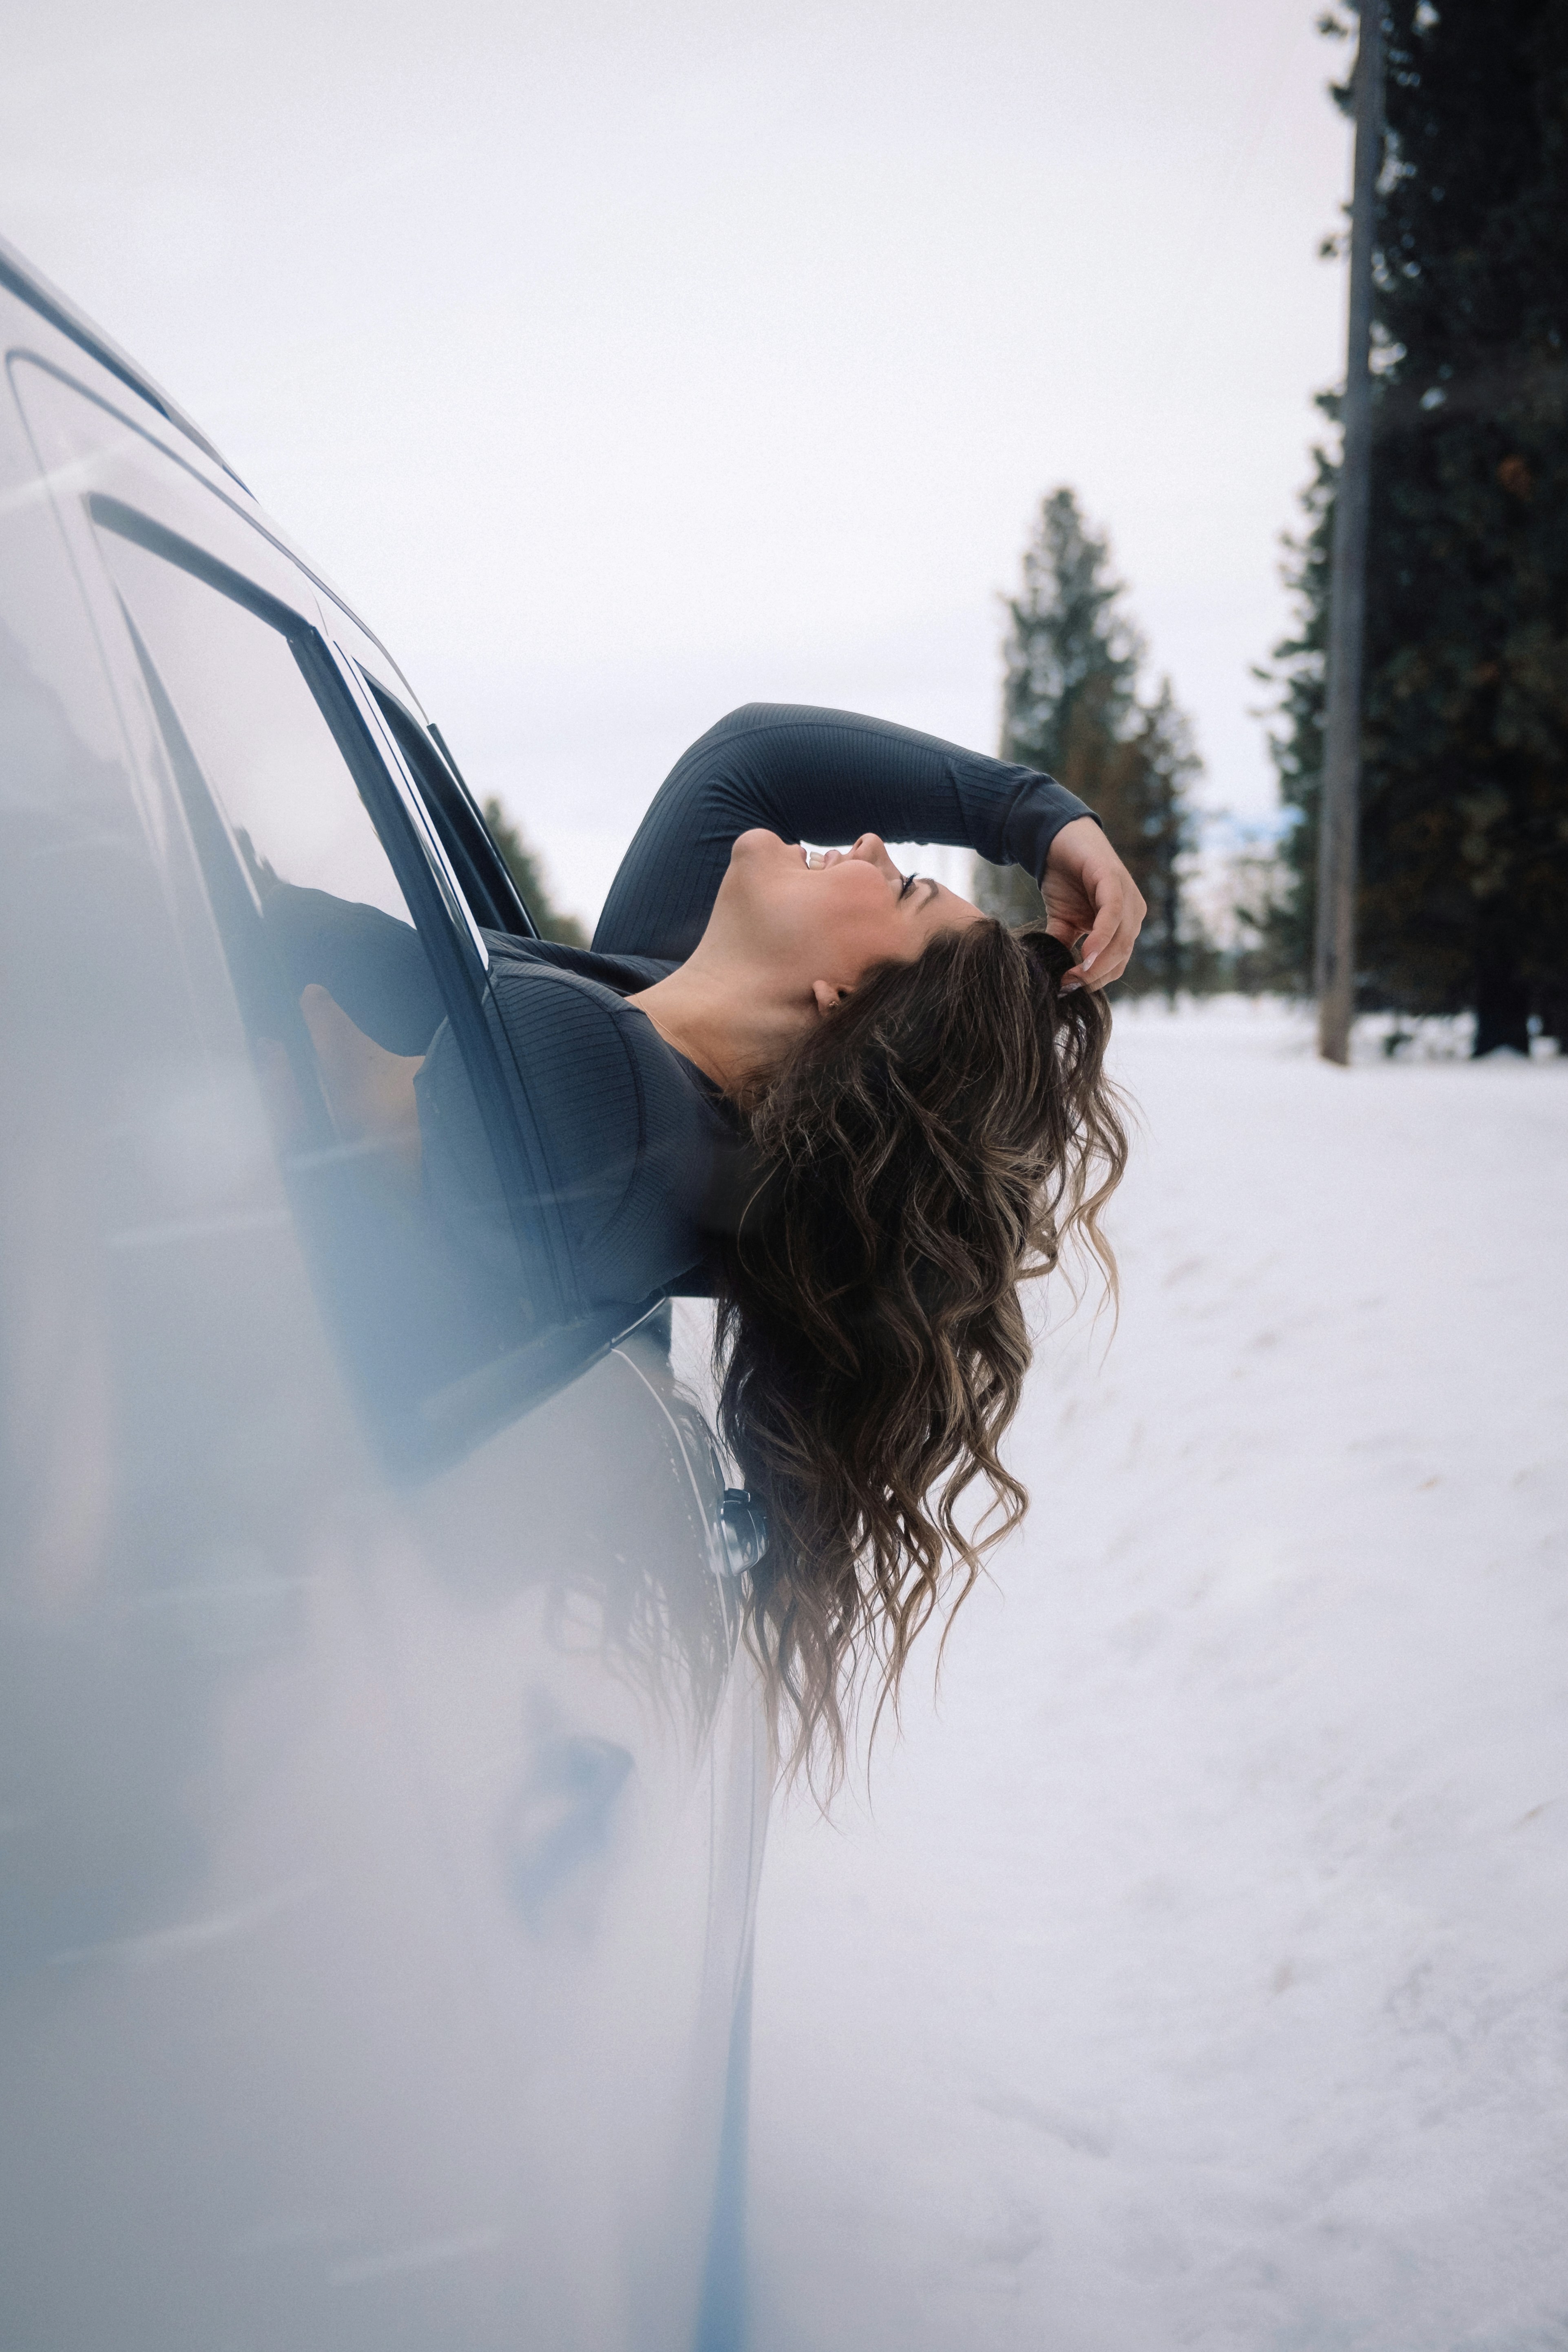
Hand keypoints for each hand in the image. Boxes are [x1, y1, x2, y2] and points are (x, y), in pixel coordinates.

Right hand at [1040, 818, 1145, 989]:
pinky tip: (1084, 954)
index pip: (1116, 964)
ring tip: (1072, 977)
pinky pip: (1113, 915)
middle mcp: (1133, 913)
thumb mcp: (1062, 922)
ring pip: (1120, 940)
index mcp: (1124, 925)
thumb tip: (1059, 980)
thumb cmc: (1065, 880)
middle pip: (1120, 956)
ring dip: (1097, 963)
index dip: (1094, 982)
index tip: (1068, 992)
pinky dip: (1100, 938)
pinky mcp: (1114, 879)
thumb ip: (1064, 948)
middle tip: (1067, 988)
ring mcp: (1128, 896)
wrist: (1056, 839)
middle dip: (1094, 977)